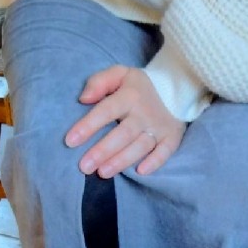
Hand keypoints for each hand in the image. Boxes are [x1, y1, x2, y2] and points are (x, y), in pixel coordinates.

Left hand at [64, 67, 185, 177]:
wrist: (176, 88)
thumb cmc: (139, 86)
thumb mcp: (119, 74)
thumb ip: (99, 82)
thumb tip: (84, 99)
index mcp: (129, 96)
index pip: (106, 111)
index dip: (88, 126)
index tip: (70, 141)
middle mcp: (144, 113)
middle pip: (122, 134)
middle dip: (103, 151)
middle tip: (85, 167)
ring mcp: (160, 127)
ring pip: (140, 146)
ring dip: (122, 160)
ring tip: (103, 173)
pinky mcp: (172, 137)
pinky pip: (165, 152)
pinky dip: (155, 162)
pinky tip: (141, 172)